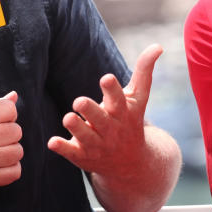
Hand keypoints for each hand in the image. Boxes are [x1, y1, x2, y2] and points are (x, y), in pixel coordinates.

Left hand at [47, 44, 161, 177]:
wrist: (132, 165)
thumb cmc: (130, 122)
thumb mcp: (138, 98)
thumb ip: (144, 71)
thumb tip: (158, 45)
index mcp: (122, 112)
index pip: (119, 99)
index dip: (112, 90)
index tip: (106, 78)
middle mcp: (110, 129)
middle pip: (100, 119)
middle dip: (90, 110)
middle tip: (79, 101)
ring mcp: (97, 144)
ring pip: (85, 136)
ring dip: (76, 128)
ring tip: (68, 118)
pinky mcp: (83, 156)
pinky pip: (71, 153)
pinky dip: (62, 148)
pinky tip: (52, 142)